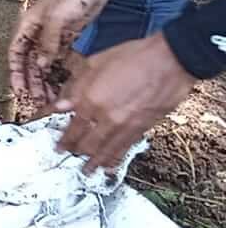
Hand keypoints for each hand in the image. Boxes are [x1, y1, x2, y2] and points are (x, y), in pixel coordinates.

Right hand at [10, 0, 117, 106]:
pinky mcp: (69, 35)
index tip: (18, 91)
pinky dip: (59, 72)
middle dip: (30, 82)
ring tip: (49, 96)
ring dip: (44, 80)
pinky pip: (59, 59)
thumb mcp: (58, 18)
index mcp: (28, 25)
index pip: (15, 54)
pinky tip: (62, 83)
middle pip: (28, 62)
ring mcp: (54, 34)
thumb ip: (48, 43)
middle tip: (36, 100)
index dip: (15, 73)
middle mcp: (38, 32)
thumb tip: (41, 65)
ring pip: (44, 63)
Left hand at [53, 32, 195, 172]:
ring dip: (94, 162)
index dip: (63, 139)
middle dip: (76, 152)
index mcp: (90, 99)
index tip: (58, 147)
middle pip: (86, 143)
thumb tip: (60, 106)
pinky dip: (115, 158)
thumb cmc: (132, 56)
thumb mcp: (94, 63)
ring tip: (87, 171)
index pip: (72, 127)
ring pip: (105, 150)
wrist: (170, 60)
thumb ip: (76, 87)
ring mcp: (126, 125)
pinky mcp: (143, 128)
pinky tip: (110, 165)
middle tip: (70, 157)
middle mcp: (106, 117)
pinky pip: (125, 148)